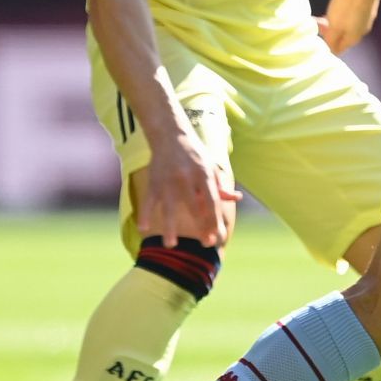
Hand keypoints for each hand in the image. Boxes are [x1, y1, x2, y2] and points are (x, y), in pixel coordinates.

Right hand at [139, 133, 240, 248]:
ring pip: (169, 207)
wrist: (170, 134)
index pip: (212, 202)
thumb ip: (220, 185)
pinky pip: (149, 200)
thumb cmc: (195, 153)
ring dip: (170, 227)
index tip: (217, 237)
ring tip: (171, 245)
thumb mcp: (211, 166)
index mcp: (203, 174)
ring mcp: (168, 181)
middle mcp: (186, 178)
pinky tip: (144, 229)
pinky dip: (145, 214)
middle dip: (202, 227)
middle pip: (195, 207)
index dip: (215, 220)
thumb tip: (236, 199)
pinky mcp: (153, 181)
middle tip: (207, 245)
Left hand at [317, 0, 378, 53]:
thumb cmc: (347, 6)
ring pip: (347, 26)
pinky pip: (352, 16)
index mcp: (353, 39)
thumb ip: (331, 40)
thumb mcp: (334, 26)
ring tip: (325, 13)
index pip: (337, 50)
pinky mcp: (366, 8)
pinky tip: (339, 5)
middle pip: (342, 38)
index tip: (315, 34)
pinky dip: (342, 14)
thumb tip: (329, 51)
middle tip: (317, 22)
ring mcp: (365, 20)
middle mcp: (361, 32)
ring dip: (334, 22)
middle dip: (328, 32)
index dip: (324, 45)